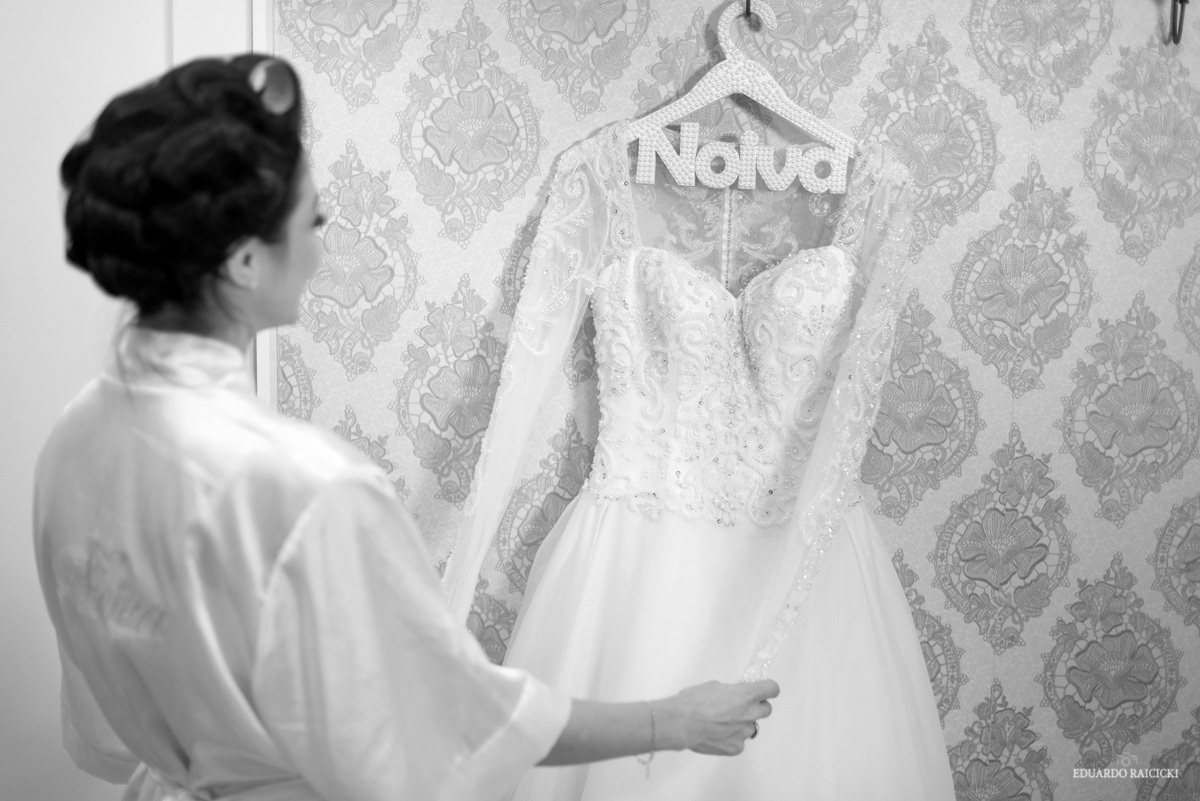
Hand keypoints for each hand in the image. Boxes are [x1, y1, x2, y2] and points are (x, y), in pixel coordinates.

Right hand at [660, 679, 778, 755]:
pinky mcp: (736, 748)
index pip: (772, 689)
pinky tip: (716, 735)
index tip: (761, 689)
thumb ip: (731, 692)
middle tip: (739, 707)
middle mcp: (751, 714)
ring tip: (722, 723)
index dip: (767, 688)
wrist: (682, 723)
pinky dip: (731, 738)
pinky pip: (739, 741)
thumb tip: (733, 697)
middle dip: (756, 707)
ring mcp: (744, 733)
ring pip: (750, 727)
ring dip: (742, 724)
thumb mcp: (714, 686)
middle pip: (766, 710)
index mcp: (747, 695)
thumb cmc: (694, 700)